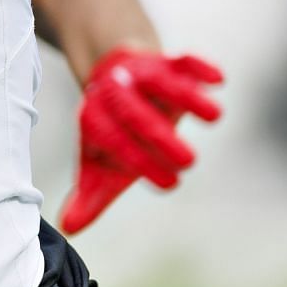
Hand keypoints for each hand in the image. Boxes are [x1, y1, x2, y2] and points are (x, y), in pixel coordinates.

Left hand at [58, 47, 221, 233]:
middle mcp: (115, 94)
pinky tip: (218, 79)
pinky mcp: (166, 62)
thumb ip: (88, 196)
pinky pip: (181, 59)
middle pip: (134, 113)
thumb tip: (68, 227)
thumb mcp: (99, 165)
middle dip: (160, 136)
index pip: (113, 141)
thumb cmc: (113, 132)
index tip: (170, 185)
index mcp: (94, 120)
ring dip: (186, 96)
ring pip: (160, 81)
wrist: (114, 76)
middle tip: (189, 162)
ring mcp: (141, 76)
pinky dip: (199, 65)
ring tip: (214, 117)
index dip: (140, 162)